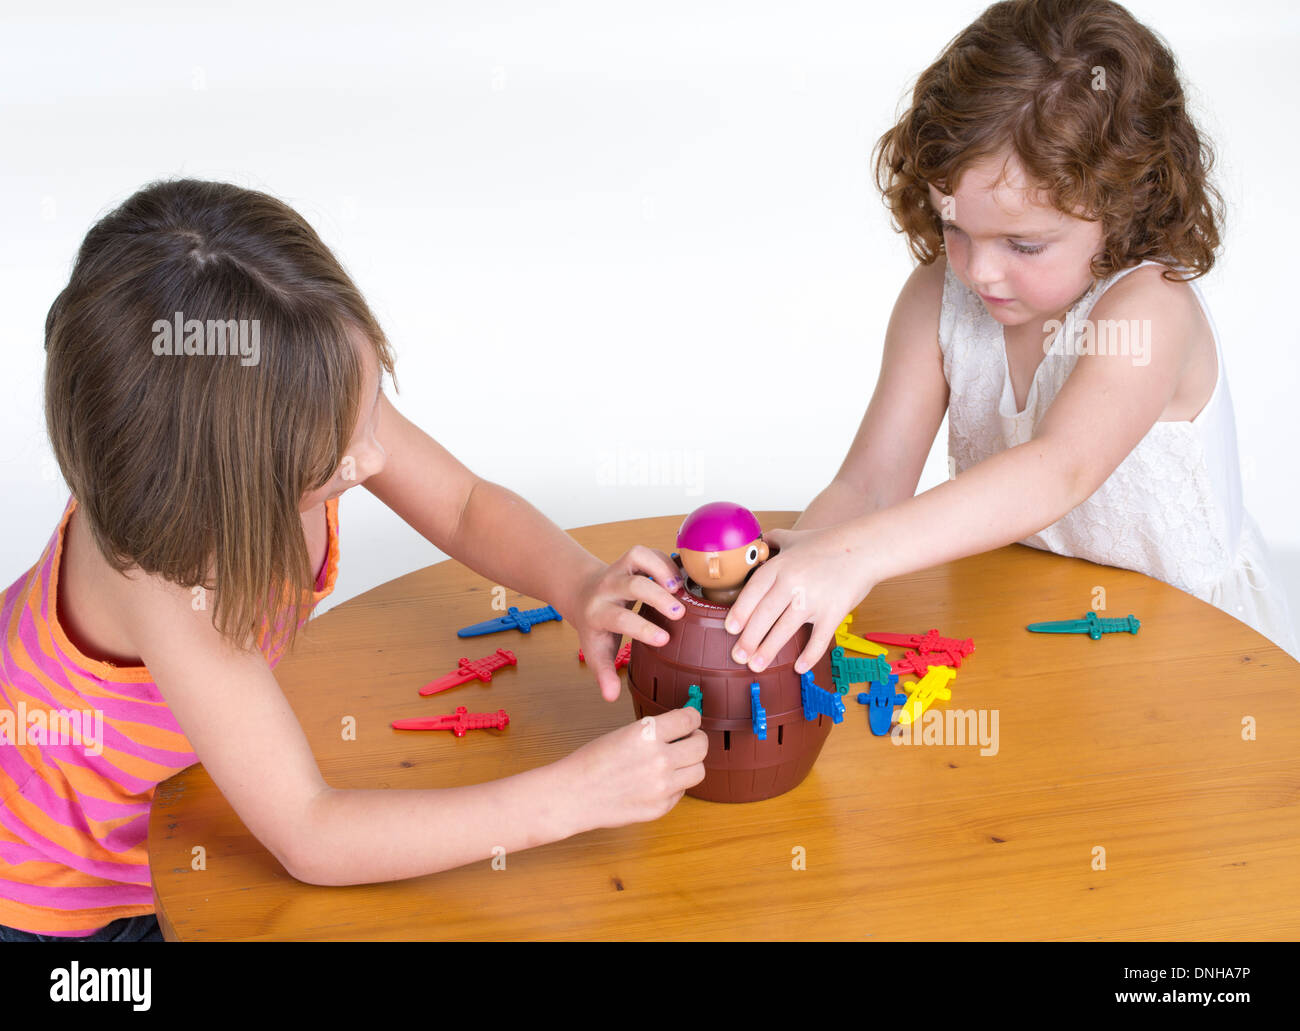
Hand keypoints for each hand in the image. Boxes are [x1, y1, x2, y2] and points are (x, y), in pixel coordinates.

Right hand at [559, 707, 706, 829]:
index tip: (691, 719)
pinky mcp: (661, 807)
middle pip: (701, 745)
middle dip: (697, 739)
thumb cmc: (593, 761)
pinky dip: (676, 785)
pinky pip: (682, 791)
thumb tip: (683, 727)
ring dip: (691, 763)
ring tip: (677, 761)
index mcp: (648, 733)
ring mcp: (662, 787)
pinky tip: (658, 781)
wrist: (574, 794)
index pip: (690, 719)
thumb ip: (655, 731)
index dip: (693, 717)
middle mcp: (660, 759)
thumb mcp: (625, 733)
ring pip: (699, 771)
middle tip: (690, 739)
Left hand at [570, 545, 685, 700]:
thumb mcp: (595, 651)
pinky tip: (680, 579)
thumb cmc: (595, 627)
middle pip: (632, 585)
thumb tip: (610, 698)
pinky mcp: (631, 558)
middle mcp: (608, 588)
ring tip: (680, 587)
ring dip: (661, 568)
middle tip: (679, 611)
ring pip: (637, 557)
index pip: (620, 619)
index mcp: (599, 613)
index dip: (642, 629)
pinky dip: (665, 560)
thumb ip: (604, 673)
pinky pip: (648, 551)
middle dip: (656, 596)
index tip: (665, 639)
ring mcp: (619, 568)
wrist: (581, 593)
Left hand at [723, 525, 876, 675]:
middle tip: (738, 656)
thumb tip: (758, 541)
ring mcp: (814, 598)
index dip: (740, 612)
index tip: (730, 629)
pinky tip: (799, 668)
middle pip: (764, 615)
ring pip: (785, 629)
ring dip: (769, 650)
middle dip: (749, 638)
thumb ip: (774, 541)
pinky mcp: (834, 611)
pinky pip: (819, 638)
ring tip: (756, 666)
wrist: (865, 548)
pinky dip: (809, 655)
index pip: (753, 591)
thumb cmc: (829, 543)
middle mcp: (793, 582)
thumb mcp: (795, 537)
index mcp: (781, 566)